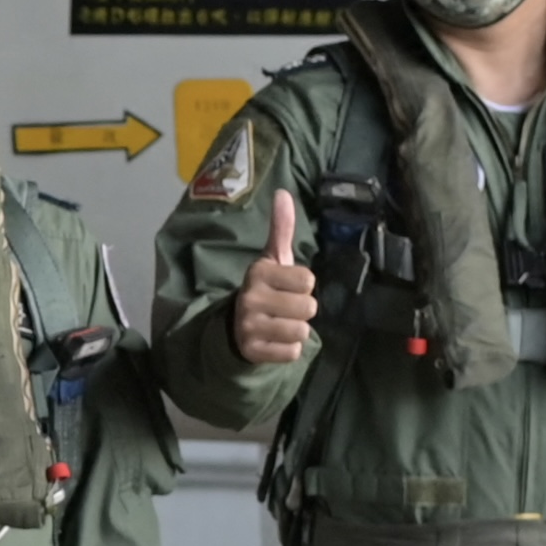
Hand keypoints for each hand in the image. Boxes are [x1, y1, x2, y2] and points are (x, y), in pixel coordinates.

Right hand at [231, 186, 319, 366]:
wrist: (236, 327)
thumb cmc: (266, 289)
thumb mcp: (273, 259)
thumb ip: (281, 228)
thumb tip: (282, 192)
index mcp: (258, 273)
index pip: (309, 280)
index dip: (303, 286)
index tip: (286, 287)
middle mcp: (251, 298)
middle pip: (309, 307)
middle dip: (302, 310)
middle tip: (284, 308)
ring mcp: (249, 326)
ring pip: (301, 331)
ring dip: (296, 330)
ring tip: (280, 324)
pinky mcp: (253, 350)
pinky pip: (292, 352)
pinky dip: (288, 349)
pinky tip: (275, 341)